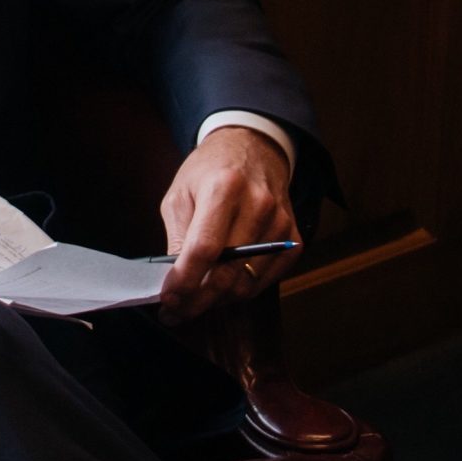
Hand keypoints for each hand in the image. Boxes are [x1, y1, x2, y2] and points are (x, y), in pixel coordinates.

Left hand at [157, 126, 298, 321]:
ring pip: (246, 284)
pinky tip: (223, 285)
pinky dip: (241, 290)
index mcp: (225, 188)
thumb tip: (174, 282)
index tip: (168, 301)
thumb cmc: (211, 171)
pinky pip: (265, 281)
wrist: (254, 148)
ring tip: (196, 298)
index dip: (185, 281)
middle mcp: (259, 205)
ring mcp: (280, 223)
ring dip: (217, 300)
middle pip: (227, 273)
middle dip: (197, 301)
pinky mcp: (293, 238)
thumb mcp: (181, 193)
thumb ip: (178, 237)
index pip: (205, 249)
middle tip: (176, 312)